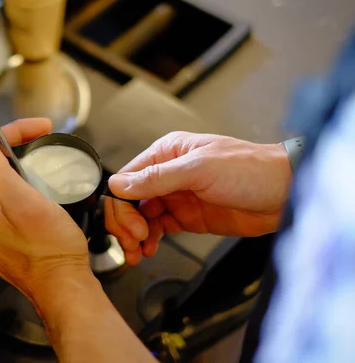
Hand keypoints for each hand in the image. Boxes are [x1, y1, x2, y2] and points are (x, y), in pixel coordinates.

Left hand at [0, 118, 90, 300]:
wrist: (61, 285)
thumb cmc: (48, 249)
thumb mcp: (22, 200)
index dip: (12, 133)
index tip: (38, 128)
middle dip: (14, 147)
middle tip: (42, 138)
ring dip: (17, 168)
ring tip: (40, 161)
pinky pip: (2, 204)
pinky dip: (18, 190)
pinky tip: (35, 191)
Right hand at [105, 131, 291, 264]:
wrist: (285, 194)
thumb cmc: (250, 170)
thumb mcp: (199, 169)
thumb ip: (157, 178)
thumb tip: (119, 184)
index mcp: (167, 153)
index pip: (127, 178)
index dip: (122, 204)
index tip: (130, 225)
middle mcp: (168, 174)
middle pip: (130, 200)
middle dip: (126, 222)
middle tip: (134, 240)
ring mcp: (177, 197)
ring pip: (141, 217)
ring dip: (135, 235)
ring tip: (138, 251)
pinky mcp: (188, 217)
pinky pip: (158, 229)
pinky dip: (150, 240)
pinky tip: (150, 249)